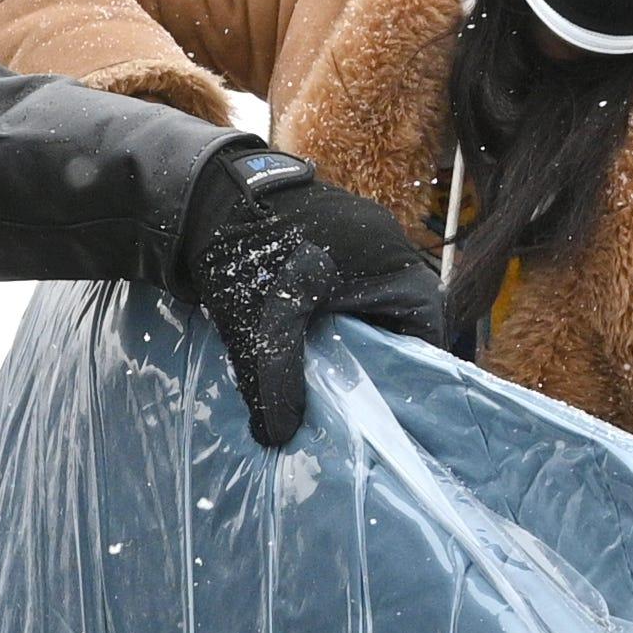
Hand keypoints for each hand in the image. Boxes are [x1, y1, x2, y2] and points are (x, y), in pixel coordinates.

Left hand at [178, 149, 440, 447]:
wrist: (204, 194)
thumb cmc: (245, 251)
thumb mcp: (263, 325)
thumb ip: (275, 382)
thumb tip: (278, 437)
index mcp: (392, 261)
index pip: (428, 327)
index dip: (414, 370)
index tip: (387, 405)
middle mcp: (386, 245)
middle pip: (401, 321)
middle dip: (378, 360)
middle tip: (352, 400)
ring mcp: (360, 237)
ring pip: (371, 306)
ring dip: (352, 339)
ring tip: (326, 377)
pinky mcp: (331, 237)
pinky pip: (348, 288)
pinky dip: (333, 316)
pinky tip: (304, 341)